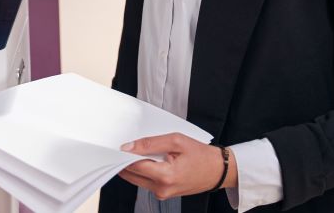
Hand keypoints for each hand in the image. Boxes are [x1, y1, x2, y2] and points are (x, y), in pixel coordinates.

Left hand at [118, 133, 234, 199]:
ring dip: (133, 166)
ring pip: (137, 179)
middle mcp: (161, 189)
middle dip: (125, 160)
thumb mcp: (176, 141)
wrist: (218, 171)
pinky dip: (142, 170)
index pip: (134, 166)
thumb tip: (129, 147)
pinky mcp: (163, 194)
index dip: (122, 155)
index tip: (115, 146)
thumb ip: (150, 143)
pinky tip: (147, 159)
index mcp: (165, 176)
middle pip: (132, 174)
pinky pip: (145, 181)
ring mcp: (162, 193)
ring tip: (137, 150)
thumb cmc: (201, 155)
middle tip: (122, 146)